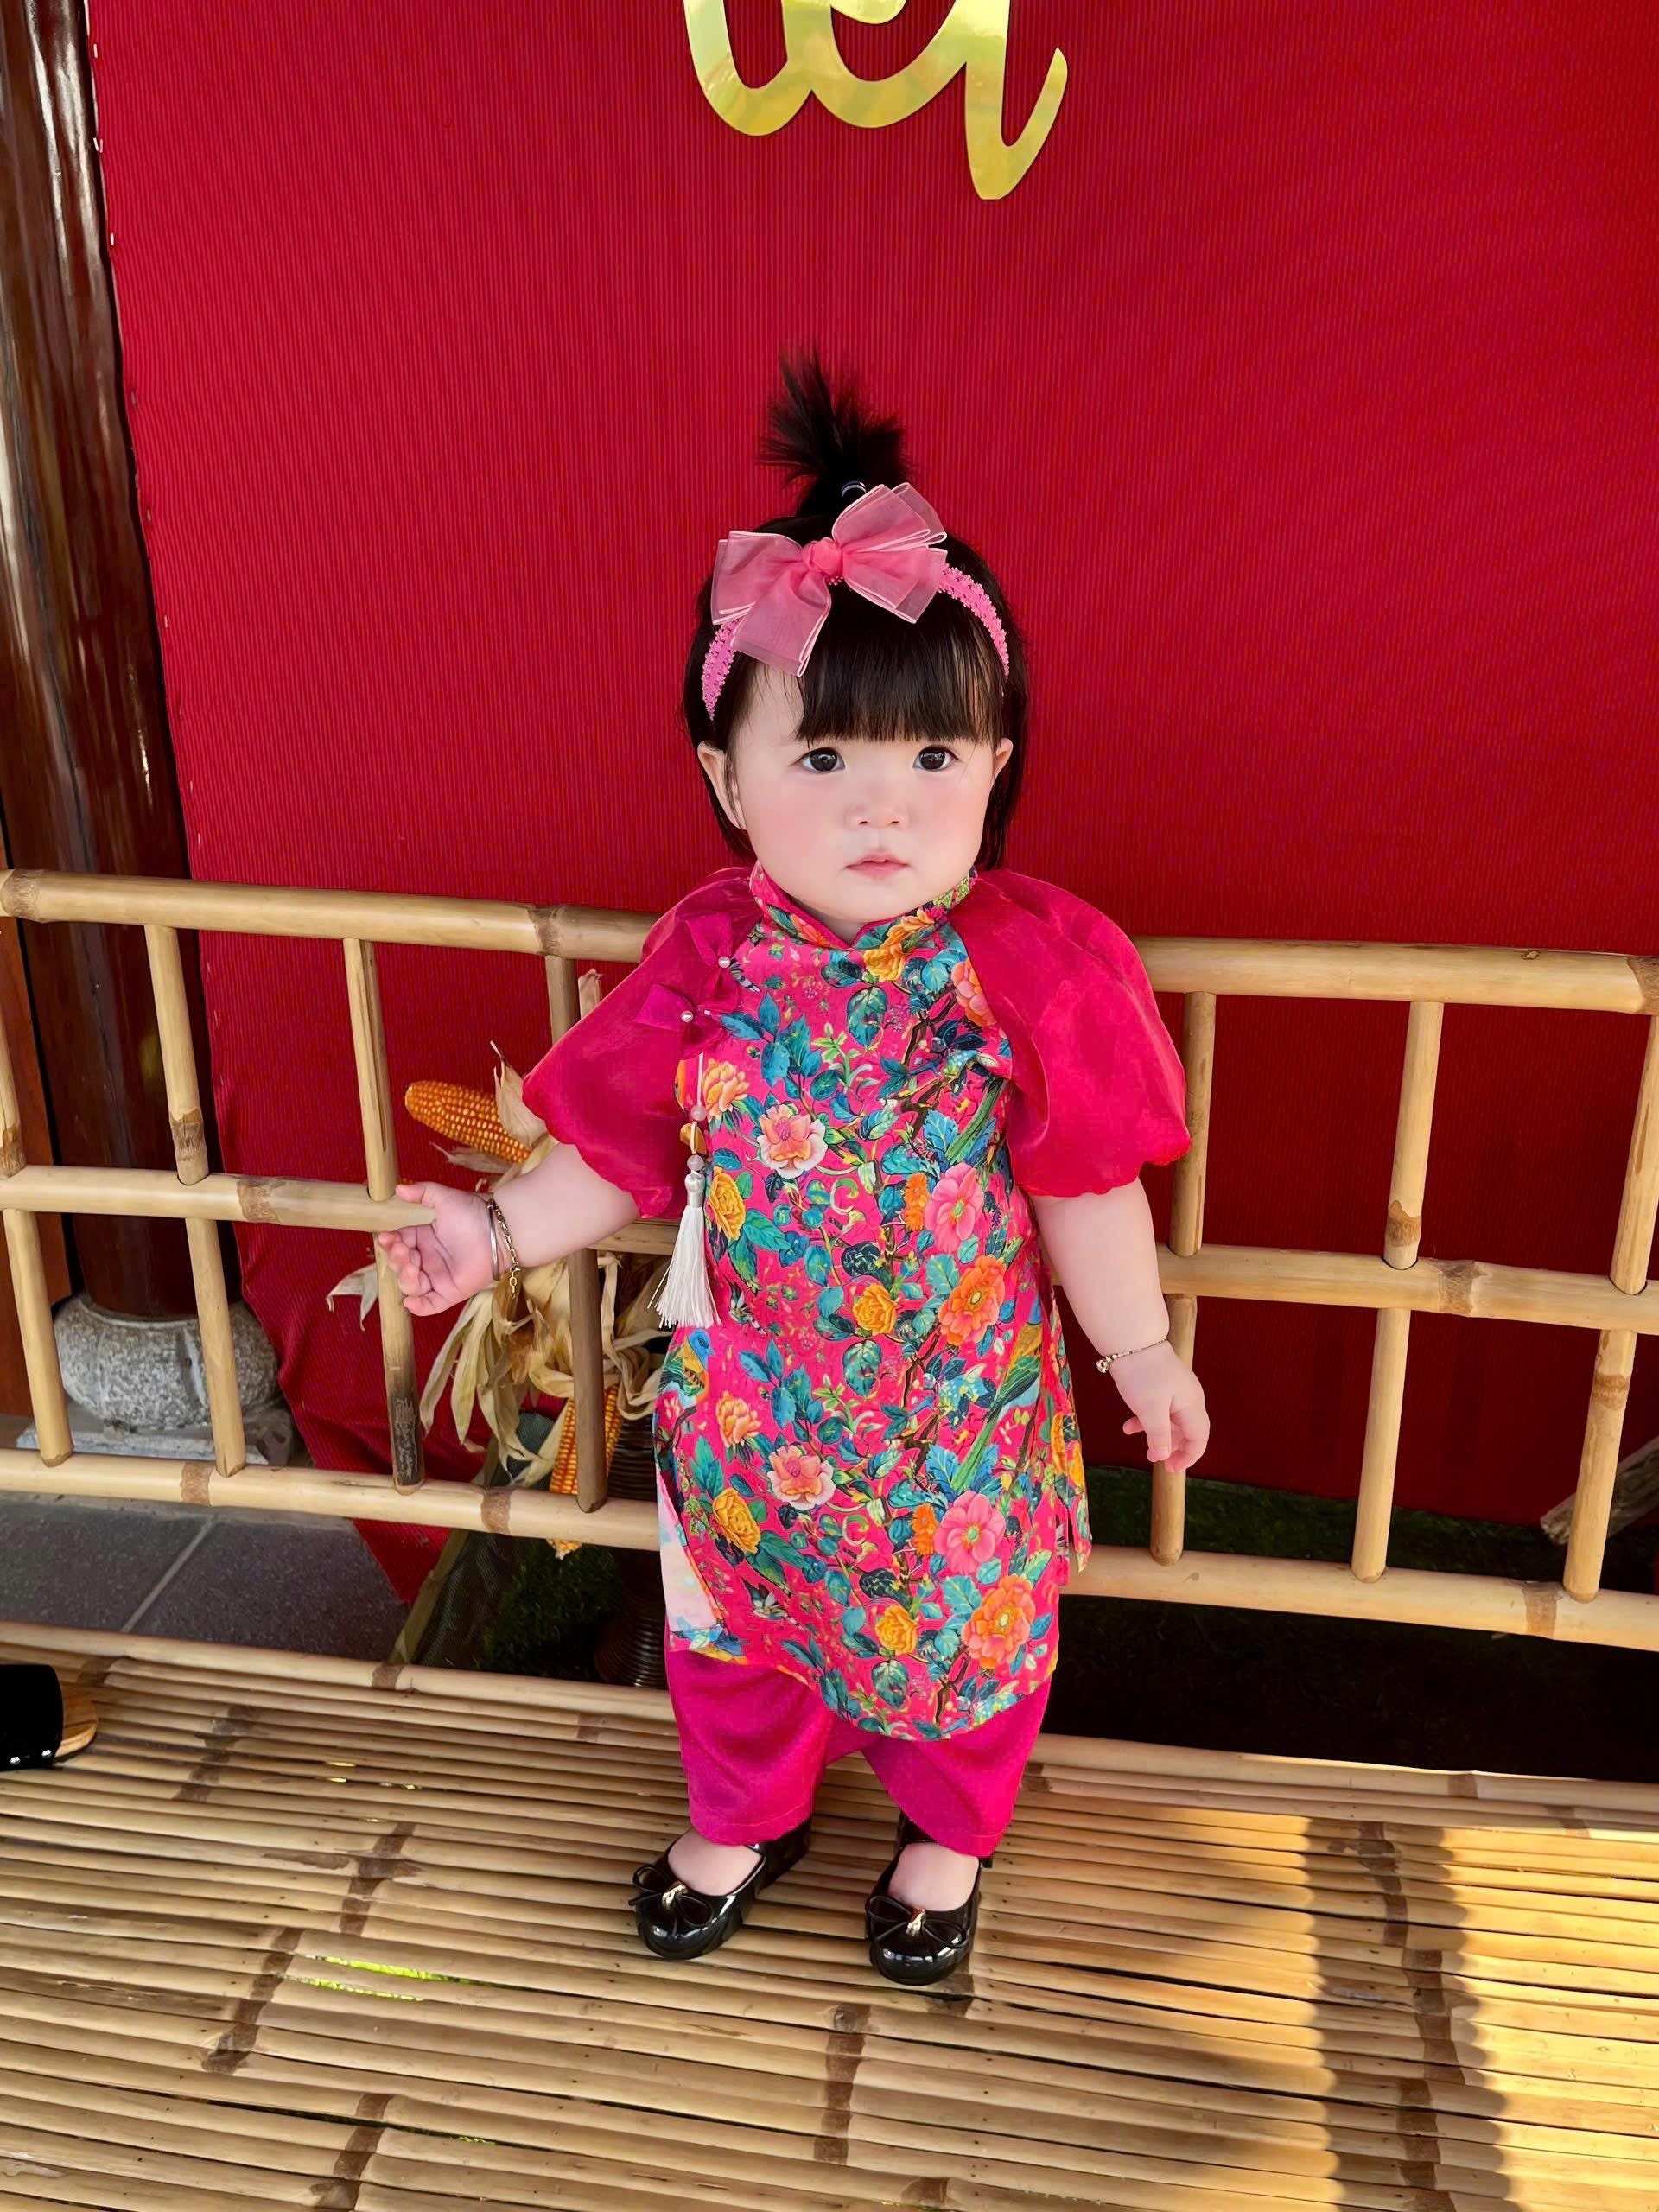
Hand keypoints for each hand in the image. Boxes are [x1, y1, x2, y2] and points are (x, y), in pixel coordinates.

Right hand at [375, 1182, 494, 1316]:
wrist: (499, 1230)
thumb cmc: (474, 1212)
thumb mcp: (445, 1198)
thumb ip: (422, 1192)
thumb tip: (398, 1188)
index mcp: (423, 1239)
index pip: (398, 1244)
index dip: (390, 1243)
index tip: (387, 1238)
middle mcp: (428, 1260)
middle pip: (401, 1266)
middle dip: (396, 1260)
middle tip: (402, 1250)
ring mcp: (439, 1277)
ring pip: (411, 1286)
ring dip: (405, 1279)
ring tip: (411, 1266)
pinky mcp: (451, 1292)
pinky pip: (431, 1305)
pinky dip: (419, 1307)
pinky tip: (411, 1302)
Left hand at [1108, 1340, 1208, 1473]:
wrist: (1131, 1341)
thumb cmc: (1143, 1375)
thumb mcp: (1150, 1410)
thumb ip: (1158, 1435)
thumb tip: (1162, 1456)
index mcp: (1192, 1405)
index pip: (1199, 1438)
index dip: (1189, 1456)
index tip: (1171, 1469)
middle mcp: (1188, 1398)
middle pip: (1187, 1430)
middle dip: (1175, 1448)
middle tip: (1160, 1463)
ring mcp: (1174, 1391)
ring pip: (1171, 1421)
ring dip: (1158, 1436)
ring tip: (1144, 1450)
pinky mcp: (1160, 1385)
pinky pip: (1158, 1409)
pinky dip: (1146, 1420)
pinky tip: (1129, 1427)